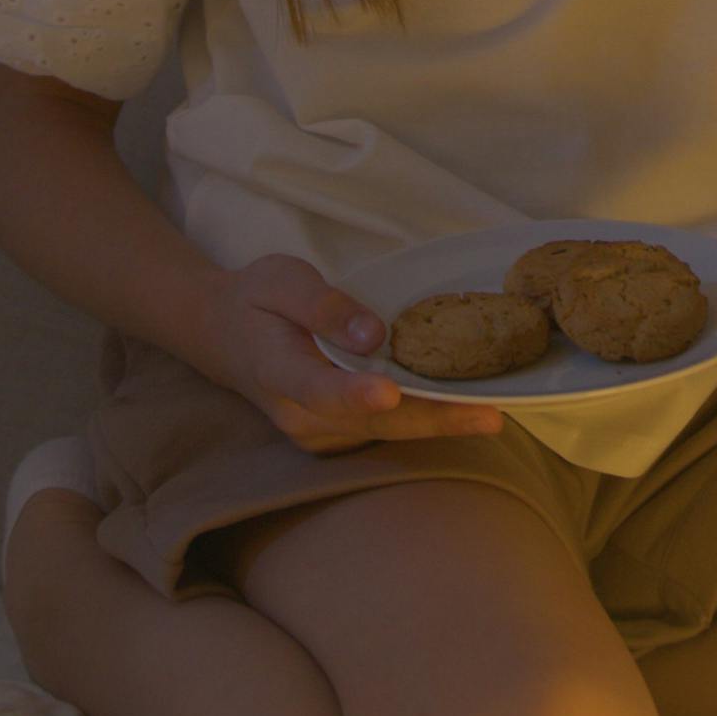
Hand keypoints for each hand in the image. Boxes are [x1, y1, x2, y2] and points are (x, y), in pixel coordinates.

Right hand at [203, 255, 505, 452]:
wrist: (223, 336)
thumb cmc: (256, 300)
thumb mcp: (281, 281)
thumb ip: (324, 306)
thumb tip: (373, 334)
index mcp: (280, 372)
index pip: (319, 388)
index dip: (354, 393)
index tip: (389, 391)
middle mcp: (301, 415)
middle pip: (373, 422)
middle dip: (434, 421)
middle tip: (491, 416)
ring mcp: (319, 432)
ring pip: (386, 431)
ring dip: (439, 424)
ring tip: (493, 413)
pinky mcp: (338, 434)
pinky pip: (385, 429)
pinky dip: (425, 418)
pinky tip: (466, 406)